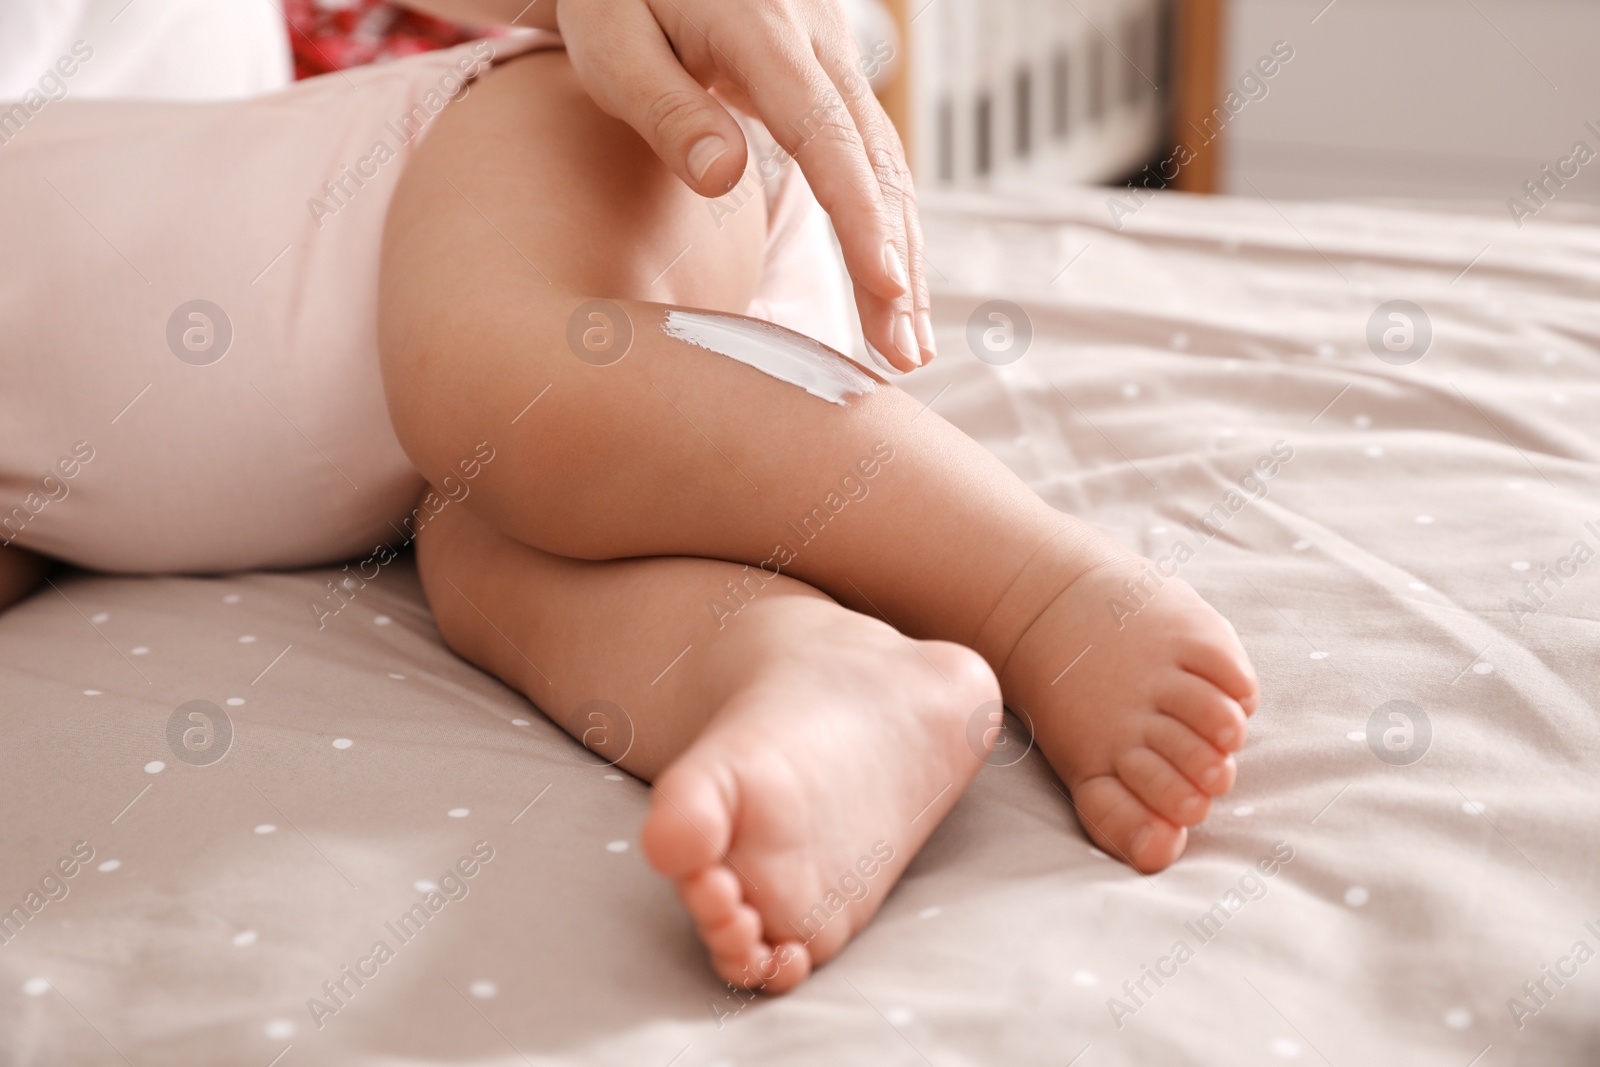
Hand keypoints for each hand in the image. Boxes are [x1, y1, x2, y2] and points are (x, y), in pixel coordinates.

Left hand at [554, 0, 933, 370]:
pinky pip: (874, 158)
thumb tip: (723, 175)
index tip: (883, 285)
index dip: (859, 213)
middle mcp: (819, 38)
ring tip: (907, 347)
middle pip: (875, 161)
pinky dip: (888, 226)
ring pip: (888, 165)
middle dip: (896, 262)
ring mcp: (836, 55)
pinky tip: (893, 287)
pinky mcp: (834, 76)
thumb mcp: (611, 41)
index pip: (825, 133)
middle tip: (904, 356)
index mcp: (763, 28)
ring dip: (903, 256)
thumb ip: (665, 107)